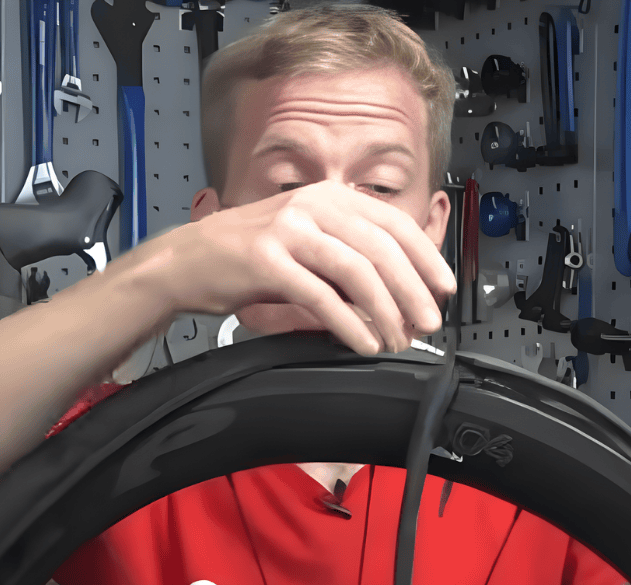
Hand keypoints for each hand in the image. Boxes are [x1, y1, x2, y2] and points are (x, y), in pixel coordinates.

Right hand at [138, 180, 454, 355]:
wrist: (186, 261)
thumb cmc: (247, 256)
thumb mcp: (306, 241)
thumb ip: (348, 254)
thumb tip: (399, 288)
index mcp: (329, 196)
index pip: (394, 224)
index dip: (426, 259)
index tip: (444, 289)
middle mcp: (313, 205)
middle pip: (381, 249)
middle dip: (412, 291)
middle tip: (427, 323)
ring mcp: (289, 230)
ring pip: (356, 271)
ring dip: (385, 311)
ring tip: (398, 339)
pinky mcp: (266, 261)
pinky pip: (321, 296)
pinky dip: (349, 324)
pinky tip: (362, 342)